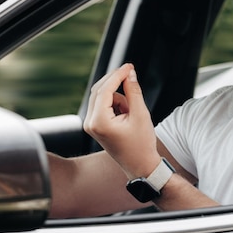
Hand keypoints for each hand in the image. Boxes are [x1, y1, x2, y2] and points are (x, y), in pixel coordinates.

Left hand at [83, 64, 160, 179]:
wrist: (140, 166)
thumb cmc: (142, 145)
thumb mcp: (141, 114)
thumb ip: (134, 91)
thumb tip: (130, 74)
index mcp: (99, 122)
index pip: (105, 90)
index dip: (117, 75)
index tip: (129, 66)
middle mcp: (90, 123)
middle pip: (99, 90)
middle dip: (116, 82)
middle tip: (131, 73)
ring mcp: (91, 125)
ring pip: (102, 97)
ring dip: (118, 97)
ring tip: (132, 112)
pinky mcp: (95, 126)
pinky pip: (103, 105)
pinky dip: (115, 104)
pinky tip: (127, 115)